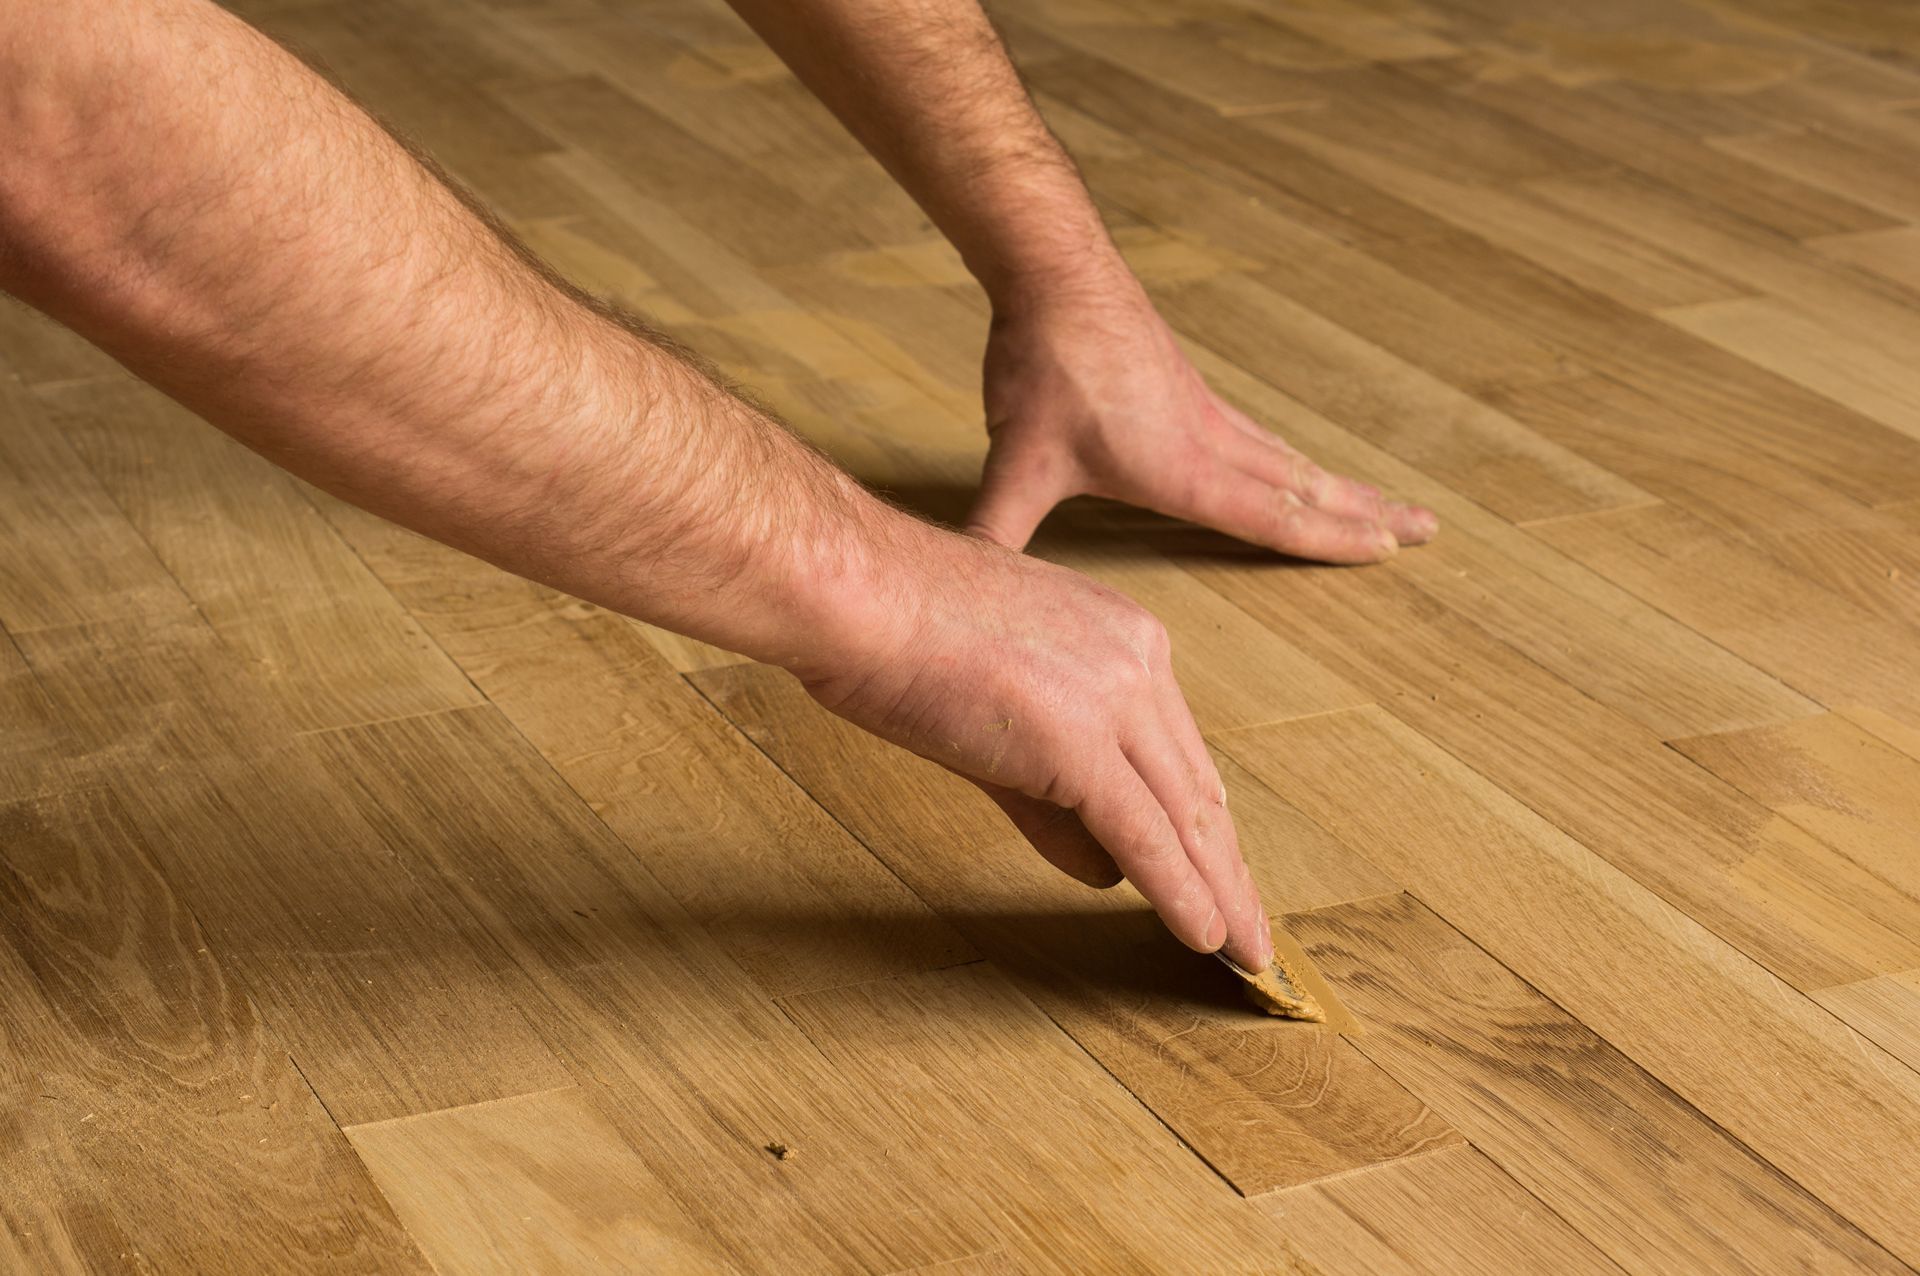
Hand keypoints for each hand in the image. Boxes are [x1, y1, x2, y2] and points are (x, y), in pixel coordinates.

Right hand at [801, 524, 1271, 970]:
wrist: (852, 590)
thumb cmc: (894, 631)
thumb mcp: (990, 715)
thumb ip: (1049, 795)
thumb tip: (1101, 864)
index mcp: (1121, 638)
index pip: (1176, 754)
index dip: (1201, 824)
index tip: (1220, 871)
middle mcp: (1137, 661)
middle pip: (1196, 789)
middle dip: (1227, 870)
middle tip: (1254, 930)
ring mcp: (1113, 700)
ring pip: (1185, 818)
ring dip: (1222, 896)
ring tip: (1249, 954)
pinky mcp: (1079, 743)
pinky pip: (1144, 836)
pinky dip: (1182, 895)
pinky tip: (1208, 938)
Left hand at [967, 274, 1438, 556]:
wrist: (1054, 271)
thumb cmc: (1045, 363)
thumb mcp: (1017, 459)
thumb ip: (996, 528)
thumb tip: (965, 586)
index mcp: (1187, 468)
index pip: (1277, 517)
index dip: (1335, 540)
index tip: (1393, 551)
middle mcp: (1212, 440)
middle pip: (1307, 486)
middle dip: (1367, 515)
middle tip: (1429, 529)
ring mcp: (1206, 412)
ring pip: (1290, 459)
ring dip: (1341, 486)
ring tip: (1388, 504)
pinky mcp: (1189, 391)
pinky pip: (1261, 437)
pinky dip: (1295, 460)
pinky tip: (1292, 465)